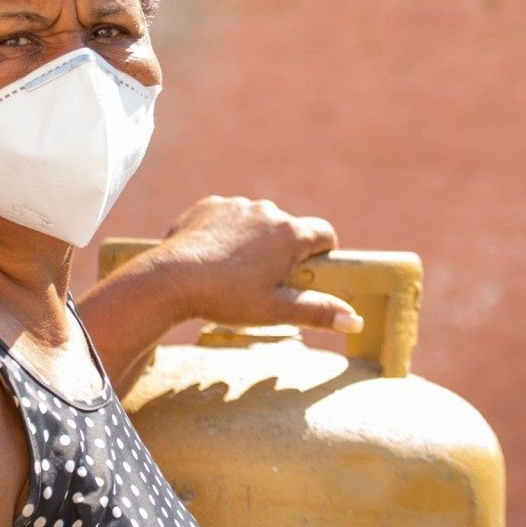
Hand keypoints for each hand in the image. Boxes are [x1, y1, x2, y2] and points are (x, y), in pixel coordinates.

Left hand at [160, 195, 362, 334]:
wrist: (170, 280)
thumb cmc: (227, 298)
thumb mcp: (276, 312)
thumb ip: (317, 312)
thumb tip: (355, 321)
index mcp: (290, 233)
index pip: (325, 234)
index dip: (323, 254)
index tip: (309, 273)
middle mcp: (267, 210)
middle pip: (289, 229)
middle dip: (283, 252)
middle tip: (264, 283)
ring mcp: (236, 205)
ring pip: (257, 223)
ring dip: (254, 242)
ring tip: (233, 274)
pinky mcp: (209, 205)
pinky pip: (227, 218)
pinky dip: (225, 234)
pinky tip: (211, 259)